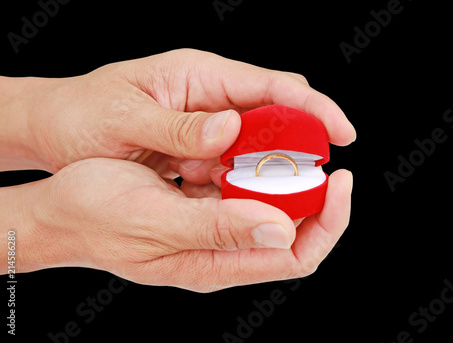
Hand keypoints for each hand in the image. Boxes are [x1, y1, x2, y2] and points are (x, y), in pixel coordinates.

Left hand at [1, 48, 355, 183]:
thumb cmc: (80, 114)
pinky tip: (241, 200)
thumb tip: (230, 129)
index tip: (343, 133)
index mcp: (198, 75)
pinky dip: (241, 182)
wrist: (52, 127)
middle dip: (300, 144)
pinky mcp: (194, 146)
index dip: (313, 108)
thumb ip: (178, 126)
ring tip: (281, 197)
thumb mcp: (123, 119)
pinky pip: (231, 163)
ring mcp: (203, 123)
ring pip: (255, 144)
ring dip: (271, 170)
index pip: (272, 85)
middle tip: (319, 178)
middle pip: (274, 114)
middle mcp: (208, 96)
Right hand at [13, 158, 351, 291]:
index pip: (295, 255)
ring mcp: (210, 232)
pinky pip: (238, 191)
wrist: (60, 210)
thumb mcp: (154, 219)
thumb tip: (280, 230)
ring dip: (280, 178)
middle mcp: (220, 253)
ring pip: (266, 208)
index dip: (328, 220)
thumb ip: (216, 228)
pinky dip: (247, 169)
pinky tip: (240, 146)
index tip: (340, 180)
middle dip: (312, 193)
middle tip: (314, 154)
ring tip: (282, 144)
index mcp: (214, 264)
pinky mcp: (199, 211)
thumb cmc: (97, 216)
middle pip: (290, 231)